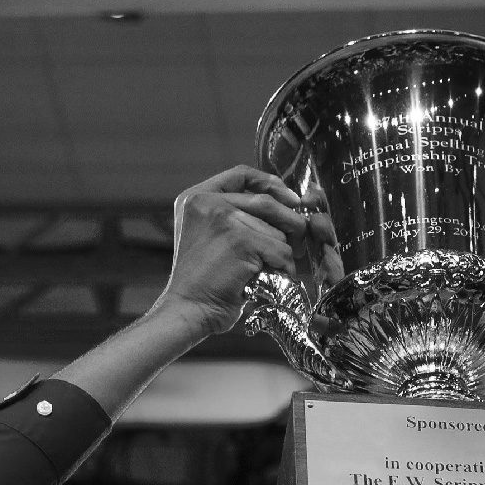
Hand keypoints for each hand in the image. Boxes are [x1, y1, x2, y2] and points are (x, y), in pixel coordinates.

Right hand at [150, 166, 310, 339]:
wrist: (187, 309)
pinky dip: (282, 268)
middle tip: (298, 241)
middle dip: (289, 222)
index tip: (290, 199)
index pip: (241, 174)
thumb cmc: (203, 281)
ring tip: (268, 271)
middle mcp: (207, 202)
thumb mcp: (207, 236)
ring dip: (282, 254)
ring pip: (277, 231)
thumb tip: (286, 206)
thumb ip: (232, 215)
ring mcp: (224, 219)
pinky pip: (280, 251)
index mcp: (196, 197)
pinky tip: (270, 280)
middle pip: (267, 201)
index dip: (271, 183)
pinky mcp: (241, 241)